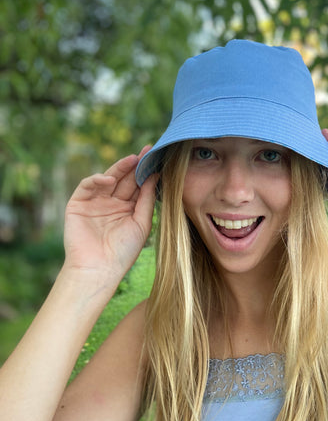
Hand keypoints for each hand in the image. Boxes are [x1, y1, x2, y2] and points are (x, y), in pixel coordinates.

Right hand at [63, 147, 157, 280]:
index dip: (146, 172)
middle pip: (124, 179)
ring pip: (107, 179)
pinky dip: (97, 180)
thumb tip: (155, 175)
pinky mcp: (78, 204)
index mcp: (128, 209)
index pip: (137, 186)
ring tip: (133, 160)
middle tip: (147, 151)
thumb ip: (147, 199)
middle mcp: (111, 203)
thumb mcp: (142, 223)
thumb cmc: (124, 252)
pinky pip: (87, 186)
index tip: (157, 158)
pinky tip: (109, 180)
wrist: (99, 269)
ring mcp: (95, 202)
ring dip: (119, 168)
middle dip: (135, 166)